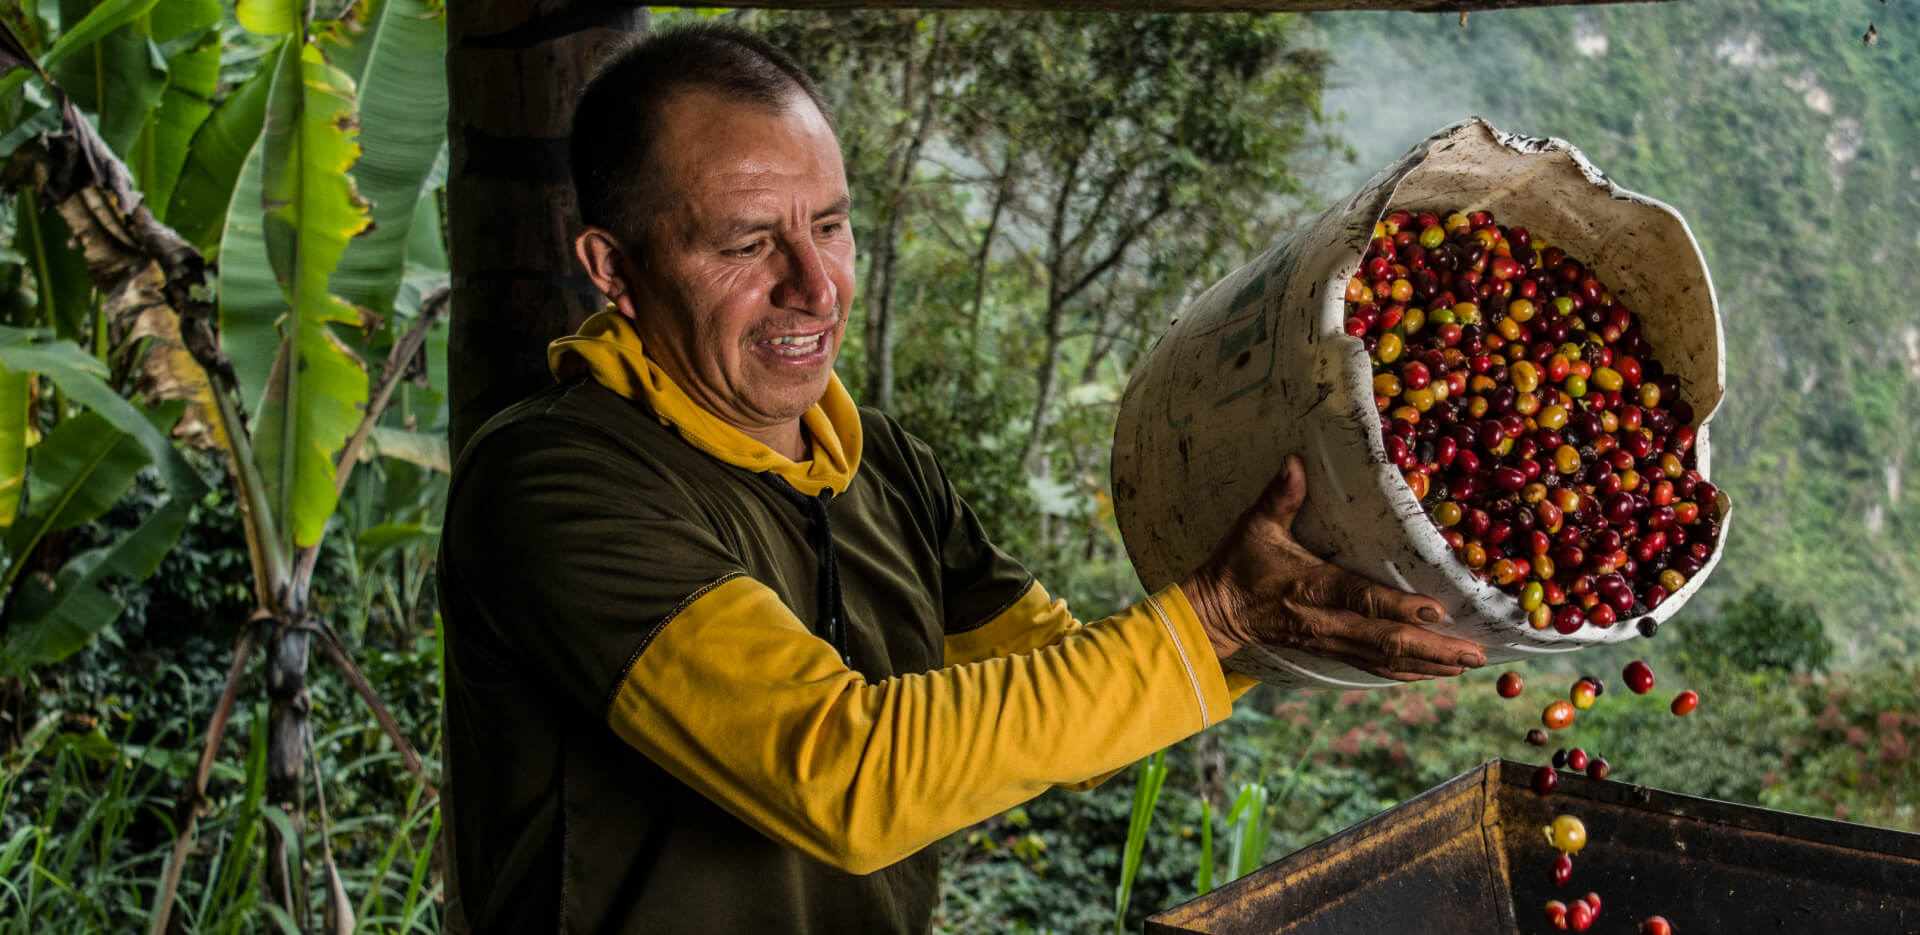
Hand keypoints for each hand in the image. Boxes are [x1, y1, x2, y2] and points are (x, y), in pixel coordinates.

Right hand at [1180, 455, 1485, 680]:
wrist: (1215, 613)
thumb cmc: (1237, 565)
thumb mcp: (1255, 526)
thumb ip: (1280, 496)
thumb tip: (1296, 461)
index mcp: (1311, 588)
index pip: (1360, 600)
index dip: (1398, 608)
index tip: (1436, 611)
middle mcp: (1325, 622)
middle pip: (1385, 641)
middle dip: (1433, 649)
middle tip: (1474, 654)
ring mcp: (1329, 641)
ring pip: (1385, 660)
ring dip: (1428, 664)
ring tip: (1467, 664)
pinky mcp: (1330, 651)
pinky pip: (1374, 666)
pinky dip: (1407, 672)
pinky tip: (1433, 672)